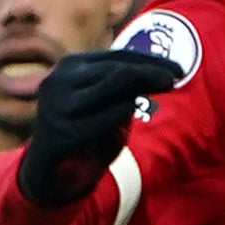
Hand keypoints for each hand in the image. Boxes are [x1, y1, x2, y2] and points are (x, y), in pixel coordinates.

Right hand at [16, 47, 183, 207]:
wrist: (47, 169)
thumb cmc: (82, 129)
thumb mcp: (102, 100)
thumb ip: (122, 85)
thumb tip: (161, 71)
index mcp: (70, 66)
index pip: (117, 56)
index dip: (150, 60)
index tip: (177, 68)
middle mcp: (61, 79)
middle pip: (117, 68)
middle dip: (151, 70)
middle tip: (177, 77)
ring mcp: (58, 105)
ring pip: (112, 84)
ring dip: (143, 86)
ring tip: (166, 88)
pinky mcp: (62, 132)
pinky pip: (104, 117)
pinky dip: (123, 112)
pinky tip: (135, 109)